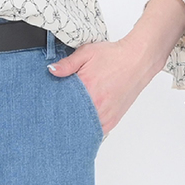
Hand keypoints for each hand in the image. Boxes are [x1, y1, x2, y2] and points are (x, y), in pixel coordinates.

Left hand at [46, 0, 184, 135]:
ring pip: (84, 129)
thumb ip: (68, 64)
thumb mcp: (87, 53)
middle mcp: (97, 106)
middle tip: (53, 120)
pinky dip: (87, 130)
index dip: (54, 107)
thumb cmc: (114, 56)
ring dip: (75, 127)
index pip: (63, 104)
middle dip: (63, 120)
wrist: (138, 61)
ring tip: (65, 125)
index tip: (47, 110)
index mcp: (87, 89)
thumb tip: (51, 71)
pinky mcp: (112, 121)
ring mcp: (105, 116)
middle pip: (72, 120)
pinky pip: (96, 132)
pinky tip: (80, 126)